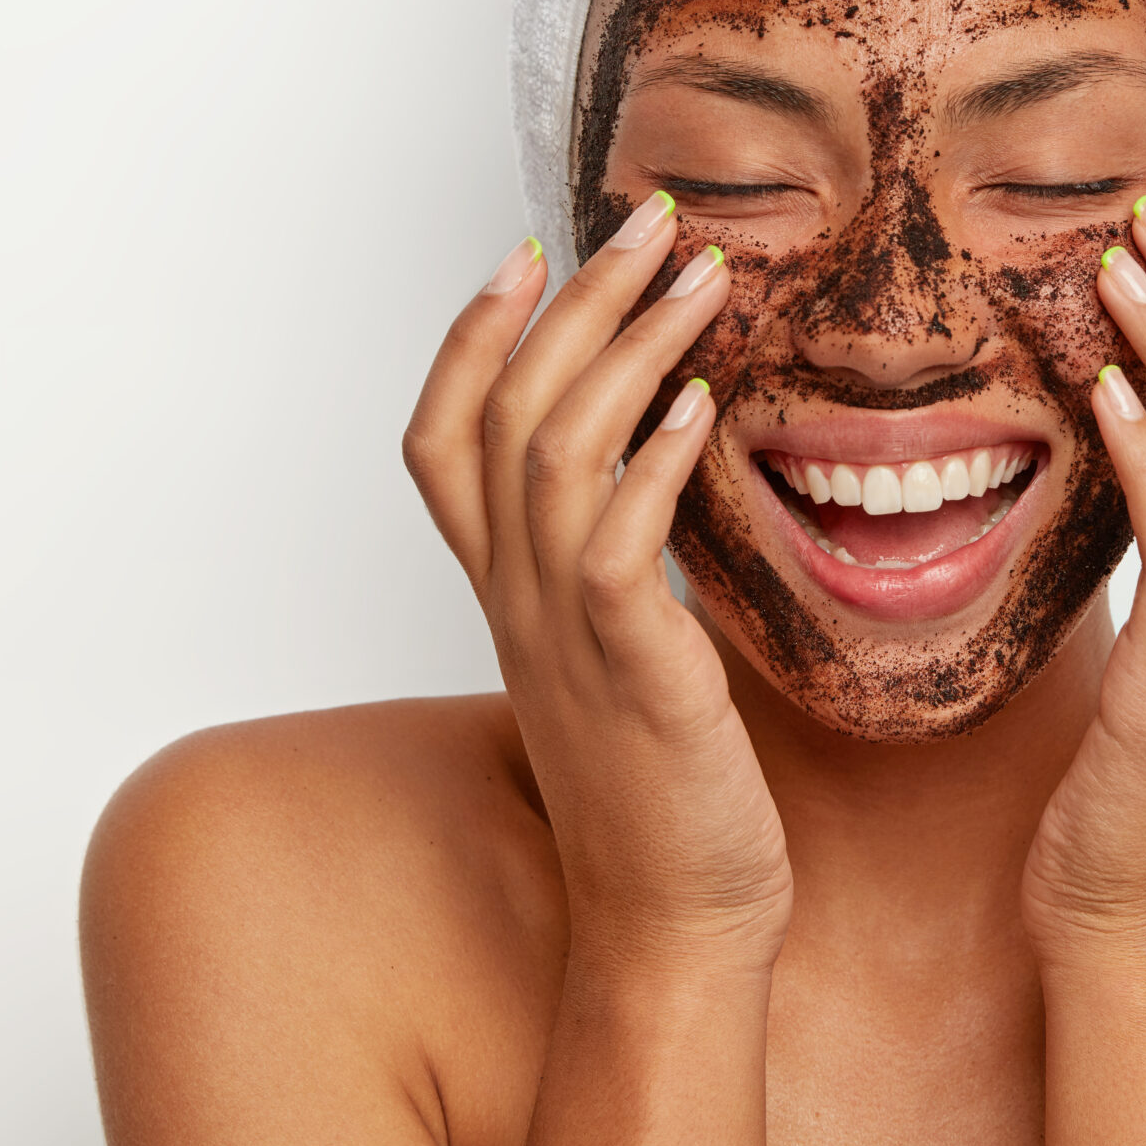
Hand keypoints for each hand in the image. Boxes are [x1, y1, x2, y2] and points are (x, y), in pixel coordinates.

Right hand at [402, 193, 792, 973]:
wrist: (672, 922)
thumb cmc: (662, 790)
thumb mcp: (618, 658)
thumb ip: (610, 568)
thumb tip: (654, 480)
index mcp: (506, 595)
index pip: (443, 440)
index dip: (470, 337)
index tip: (525, 249)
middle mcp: (515, 602)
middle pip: (504, 415)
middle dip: (573, 302)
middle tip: (650, 223)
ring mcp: (560, 635)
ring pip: (553, 453)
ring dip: (626, 350)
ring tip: (699, 278)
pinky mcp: (627, 672)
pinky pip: (613, 543)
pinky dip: (651, 462)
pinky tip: (703, 405)